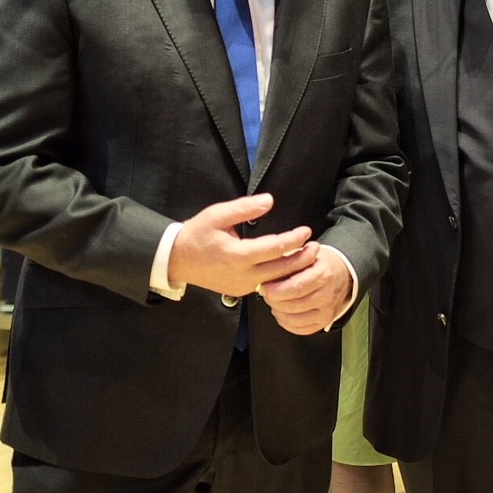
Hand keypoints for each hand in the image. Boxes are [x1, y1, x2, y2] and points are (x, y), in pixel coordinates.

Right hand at [168, 194, 313, 295]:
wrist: (176, 260)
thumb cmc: (197, 234)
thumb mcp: (217, 215)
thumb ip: (244, 208)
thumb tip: (269, 201)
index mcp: (237, 255)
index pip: (275, 248)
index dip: (294, 239)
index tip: (307, 230)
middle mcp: (242, 275)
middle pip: (282, 269)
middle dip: (302, 258)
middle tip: (316, 247)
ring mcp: (241, 286)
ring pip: (276, 281)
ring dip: (294, 270)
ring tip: (308, 256)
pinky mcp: (239, 292)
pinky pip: (266, 286)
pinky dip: (280, 277)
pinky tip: (289, 267)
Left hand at [258, 243, 353, 335]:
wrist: (342, 272)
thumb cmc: (320, 263)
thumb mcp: (306, 253)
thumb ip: (287, 262)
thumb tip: (267, 273)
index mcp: (323, 274)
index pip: (295, 287)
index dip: (275, 290)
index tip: (264, 287)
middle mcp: (327, 294)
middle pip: (293, 305)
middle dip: (274, 301)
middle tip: (267, 294)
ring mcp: (328, 310)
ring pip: (295, 320)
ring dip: (278, 312)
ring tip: (275, 302)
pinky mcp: (326, 321)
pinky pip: (301, 329)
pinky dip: (287, 323)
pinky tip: (283, 313)